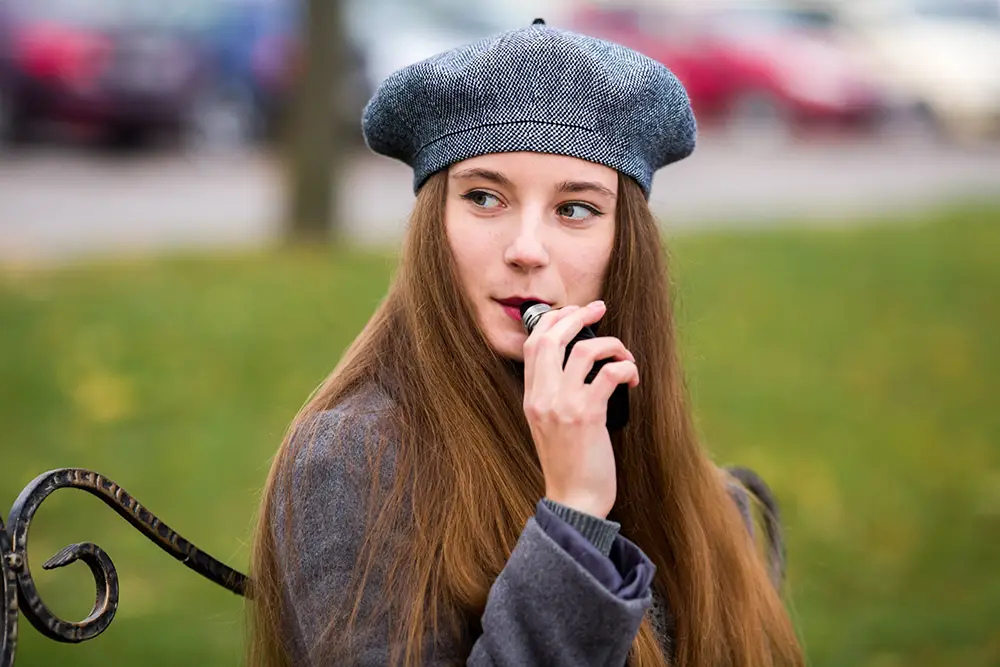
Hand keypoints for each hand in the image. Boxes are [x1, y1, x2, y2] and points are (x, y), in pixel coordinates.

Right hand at [521, 300, 639, 518]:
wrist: (574, 500)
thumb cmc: (569, 464)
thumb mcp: (549, 425)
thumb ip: (554, 396)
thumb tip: (577, 364)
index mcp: (531, 398)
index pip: (534, 344)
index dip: (554, 321)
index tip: (574, 312)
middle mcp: (542, 398)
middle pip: (552, 338)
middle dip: (577, 316)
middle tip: (599, 308)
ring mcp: (562, 406)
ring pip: (583, 351)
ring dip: (610, 344)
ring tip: (624, 354)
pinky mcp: (587, 416)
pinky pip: (608, 374)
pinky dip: (625, 367)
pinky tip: (633, 376)